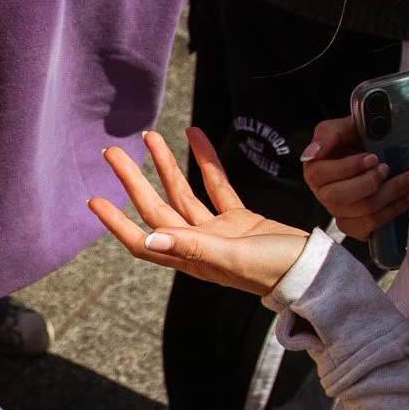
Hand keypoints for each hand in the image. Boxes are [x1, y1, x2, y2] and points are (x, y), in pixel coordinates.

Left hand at [90, 129, 310, 295]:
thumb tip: (147, 238)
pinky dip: (207, 162)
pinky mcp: (239, 220)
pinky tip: (197, 136)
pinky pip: (217, 187)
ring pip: (183, 194)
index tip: (93, 200)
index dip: (116, 223)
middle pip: (157, 209)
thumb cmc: (275, 270)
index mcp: (191, 258)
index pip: (143, 241)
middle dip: (133, 180)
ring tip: (149, 137)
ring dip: (166, 166)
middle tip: (112, 152)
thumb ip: (192, 247)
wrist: (315, 273)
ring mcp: (218, 232)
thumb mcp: (232, 257)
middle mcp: (198, 246)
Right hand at [301, 116, 408, 241]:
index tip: (372, 157)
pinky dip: (394, 210)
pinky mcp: (356, 226)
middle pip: (337, 198)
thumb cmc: (359, 138)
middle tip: (386, 167)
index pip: (320, 175)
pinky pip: (372, 226)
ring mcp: (340, 213)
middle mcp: (324, 194)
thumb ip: (327, 134)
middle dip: (368, 183)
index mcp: (315, 170)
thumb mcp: (343, 127)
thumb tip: (312, 153)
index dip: (348, 168)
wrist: (380, 150)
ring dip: (391, 194)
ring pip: (362, 212)